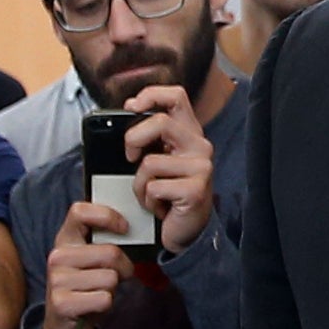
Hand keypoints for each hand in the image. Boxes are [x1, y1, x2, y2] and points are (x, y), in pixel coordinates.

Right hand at [37, 200, 136, 328]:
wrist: (62, 326)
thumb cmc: (84, 288)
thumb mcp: (91, 260)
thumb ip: (104, 242)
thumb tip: (131, 227)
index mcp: (65, 239)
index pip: (80, 211)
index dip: (107, 216)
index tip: (124, 228)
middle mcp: (58, 256)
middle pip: (110, 253)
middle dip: (123, 268)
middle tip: (115, 278)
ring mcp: (58, 280)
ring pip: (110, 278)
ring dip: (112, 289)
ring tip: (97, 293)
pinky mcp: (62, 303)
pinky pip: (104, 299)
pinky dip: (106, 305)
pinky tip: (92, 307)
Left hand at [121, 84, 215, 252]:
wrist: (187, 233)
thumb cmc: (168, 195)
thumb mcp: (158, 160)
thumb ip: (149, 136)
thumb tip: (128, 110)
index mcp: (189, 133)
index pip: (176, 96)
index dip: (151, 95)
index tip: (131, 107)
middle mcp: (199, 146)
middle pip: (160, 122)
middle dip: (133, 139)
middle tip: (130, 158)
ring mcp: (201, 168)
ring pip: (151, 162)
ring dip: (140, 184)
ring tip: (151, 195)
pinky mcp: (196, 191)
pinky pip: (154, 188)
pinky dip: (148, 201)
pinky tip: (160, 208)